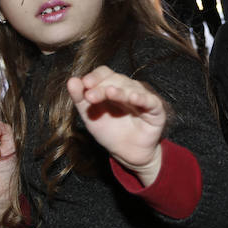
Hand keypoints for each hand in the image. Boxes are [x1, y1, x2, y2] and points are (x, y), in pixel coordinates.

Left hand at [67, 65, 167, 184]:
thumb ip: (80, 99)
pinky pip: (151, 101)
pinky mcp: (156, 110)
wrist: (126, 154)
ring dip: (120, 91)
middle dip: (101, 87)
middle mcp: (128, 88)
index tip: (83, 84)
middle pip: (116, 80)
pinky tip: (134, 98)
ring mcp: (142, 97)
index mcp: (112, 86)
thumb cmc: (109, 132)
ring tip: (109, 93)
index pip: (104, 73)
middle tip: (90, 97)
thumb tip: (71, 81)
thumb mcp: (90, 116)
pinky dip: (143, 98)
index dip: (95, 76)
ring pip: (132, 88)